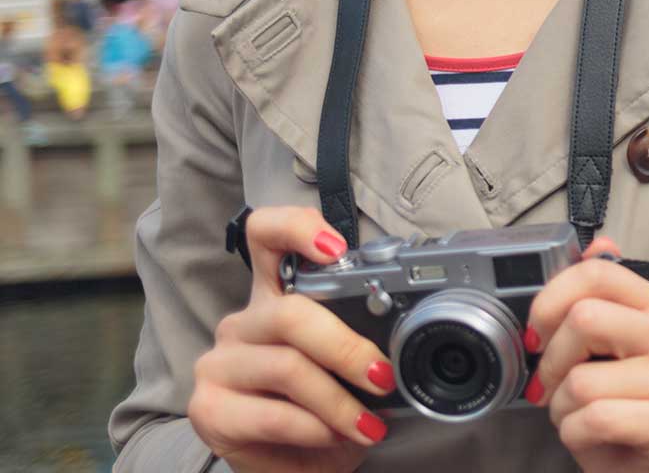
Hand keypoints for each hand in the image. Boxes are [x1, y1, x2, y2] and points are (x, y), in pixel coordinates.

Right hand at [189, 206, 395, 472]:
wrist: (298, 467)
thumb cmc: (326, 409)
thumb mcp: (351, 366)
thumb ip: (367, 335)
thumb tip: (408, 330)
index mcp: (276, 297)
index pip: (267, 237)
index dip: (297, 229)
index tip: (335, 249)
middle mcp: (244, 322)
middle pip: (292, 313)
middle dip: (348, 348)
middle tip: (384, 377)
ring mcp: (220, 364)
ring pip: (288, 367)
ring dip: (340, 402)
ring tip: (368, 424)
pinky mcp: (210, 409)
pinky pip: (274, 414)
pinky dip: (317, 429)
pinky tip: (335, 437)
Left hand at [524, 237, 648, 472]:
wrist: (646, 465)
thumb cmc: (621, 400)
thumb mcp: (608, 344)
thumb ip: (602, 294)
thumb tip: (600, 244)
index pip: (599, 274)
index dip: (551, 300)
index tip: (538, 333)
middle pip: (585, 320)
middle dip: (552, 361)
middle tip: (553, 384)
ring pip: (583, 381)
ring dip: (562, 408)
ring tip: (580, 414)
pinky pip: (594, 418)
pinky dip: (574, 434)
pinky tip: (592, 435)